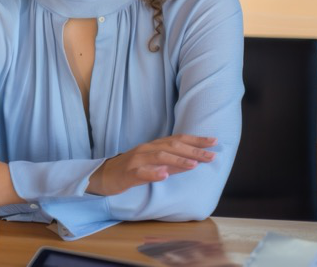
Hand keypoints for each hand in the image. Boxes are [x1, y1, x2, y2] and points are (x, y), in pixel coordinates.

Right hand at [87, 134, 216, 195]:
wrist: (102, 176)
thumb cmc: (130, 170)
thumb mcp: (153, 164)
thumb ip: (172, 163)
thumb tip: (194, 162)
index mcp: (153, 146)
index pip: (177, 140)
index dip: (196, 140)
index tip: (214, 141)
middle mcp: (146, 150)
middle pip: (172, 146)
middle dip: (193, 151)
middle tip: (212, 155)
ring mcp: (136, 161)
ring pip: (159, 157)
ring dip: (178, 161)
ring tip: (194, 165)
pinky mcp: (128, 174)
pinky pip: (141, 173)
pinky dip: (153, 174)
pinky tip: (164, 176)